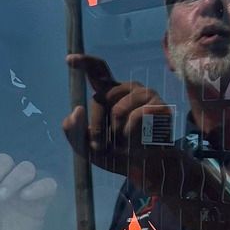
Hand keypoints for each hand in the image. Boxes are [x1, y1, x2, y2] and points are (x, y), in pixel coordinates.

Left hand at [63, 54, 179, 188]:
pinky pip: (136, 118)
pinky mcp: (160, 106)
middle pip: (100, 98)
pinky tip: (139, 141)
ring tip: (124, 142)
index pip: (98, 71)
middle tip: (102, 145)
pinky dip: (132, 135)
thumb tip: (77, 109)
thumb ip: (74, 130)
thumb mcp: (86, 146)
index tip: (69, 60)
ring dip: (116, 132)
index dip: (84, 63)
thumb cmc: (116, 155)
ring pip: (117, 109)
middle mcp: (129, 89)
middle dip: (97, 126)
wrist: (144, 170)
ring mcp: (147, 95)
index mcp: (111, 93)